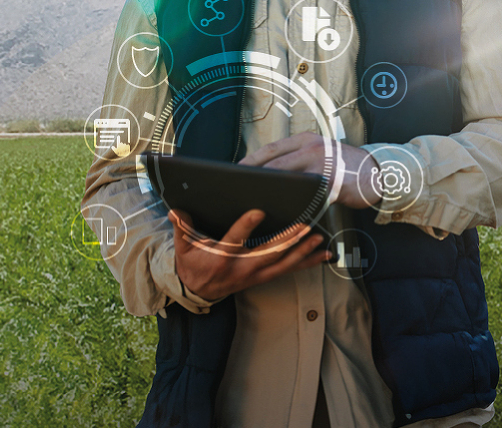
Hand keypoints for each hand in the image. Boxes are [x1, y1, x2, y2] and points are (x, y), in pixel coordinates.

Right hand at [170, 209, 327, 302]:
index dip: (245, 226)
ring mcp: (255, 274)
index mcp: (220, 257)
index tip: (258, 211)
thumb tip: (176, 211)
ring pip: (283, 264)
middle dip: (288, 240)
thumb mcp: (182, 247)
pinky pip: (288, 270)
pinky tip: (324, 255)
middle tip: (304, 225)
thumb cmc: (192, 264)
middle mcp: (241, 267)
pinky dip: (307, 262)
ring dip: (302, 251)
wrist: (198, 290)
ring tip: (318, 238)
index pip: (234, 240)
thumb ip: (182, 227)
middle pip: (268, 253)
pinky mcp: (264, 276)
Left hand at [239, 131, 378, 208]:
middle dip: (254, 175)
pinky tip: (284, 213)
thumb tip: (271, 172)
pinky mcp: (333, 183)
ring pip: (289, 178)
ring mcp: (323, 164)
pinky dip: (295, 204)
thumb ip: (300, 159)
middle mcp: (313, 148)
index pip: (272, 148)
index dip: (251, 159)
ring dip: (271, 190)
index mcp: (307, 140)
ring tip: (254, 201)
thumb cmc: (346, 167)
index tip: (235, 170)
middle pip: (276, 162)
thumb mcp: (322, 153)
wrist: (378, 173)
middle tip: (236, 188)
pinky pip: (309, 196)